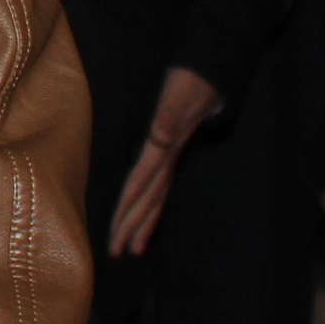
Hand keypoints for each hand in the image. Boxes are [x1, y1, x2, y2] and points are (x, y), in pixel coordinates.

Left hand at [108, 65, 221, 257]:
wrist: (209, 71)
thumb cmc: (189, 80)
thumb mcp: (178, 95)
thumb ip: (169, 116)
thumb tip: (160, 137)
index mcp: (162, 148)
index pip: (140, 186)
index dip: (127, 211)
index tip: (115, 236)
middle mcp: (166, 156)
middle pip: (148, 198)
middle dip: (132, 226)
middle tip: (117, 252)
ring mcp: (171, 154)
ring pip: (156, 195)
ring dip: (144, 222)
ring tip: (133, 248)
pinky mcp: (172, 149)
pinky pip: (161, 182)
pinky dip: (152, 201)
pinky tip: (147, 213)